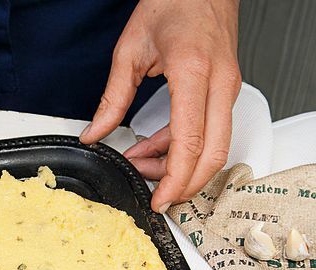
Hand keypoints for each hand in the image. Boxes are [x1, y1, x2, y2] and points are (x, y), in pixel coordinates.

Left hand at [80, 0, 240, 212]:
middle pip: (212, 156)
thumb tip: (94, 133)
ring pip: (213, 149)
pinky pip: (207, 133)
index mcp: (193, 73)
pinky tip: (153, 150)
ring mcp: (226, 89)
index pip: (190, 143)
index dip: (174, 180)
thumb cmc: (173, 2)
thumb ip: (112, 99)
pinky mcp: (223, 92)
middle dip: (184, 185)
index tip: (158, 200)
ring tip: (140, 164)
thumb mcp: (130, 50)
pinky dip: (180, 149)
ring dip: (177, 167)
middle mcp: (218, 84)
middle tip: (157, 197)